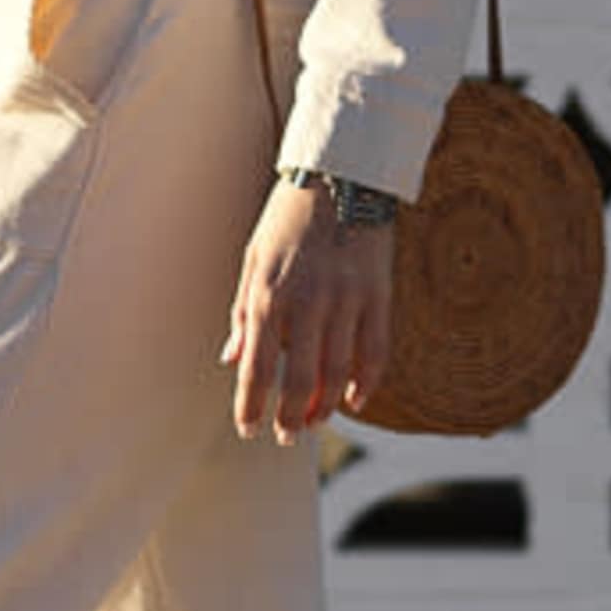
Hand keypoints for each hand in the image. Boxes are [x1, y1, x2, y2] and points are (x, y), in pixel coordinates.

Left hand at [226, 177, 396, 443]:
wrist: (342, 175)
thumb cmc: (287, 218)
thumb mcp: (253, 260)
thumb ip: (243, 314)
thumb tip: (231, 359)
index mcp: (270, 294)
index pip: (258, 367)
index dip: (252, 406)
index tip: (248, 429)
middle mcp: (310, 302)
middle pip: (301, 380)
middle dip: (290, 417)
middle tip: (286, 436)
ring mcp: (348, 300)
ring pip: (339, 373)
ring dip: (325, 406)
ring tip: (314, 422)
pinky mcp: (379, 295)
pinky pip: (375, 352)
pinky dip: (366, 383)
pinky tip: (354, 399)